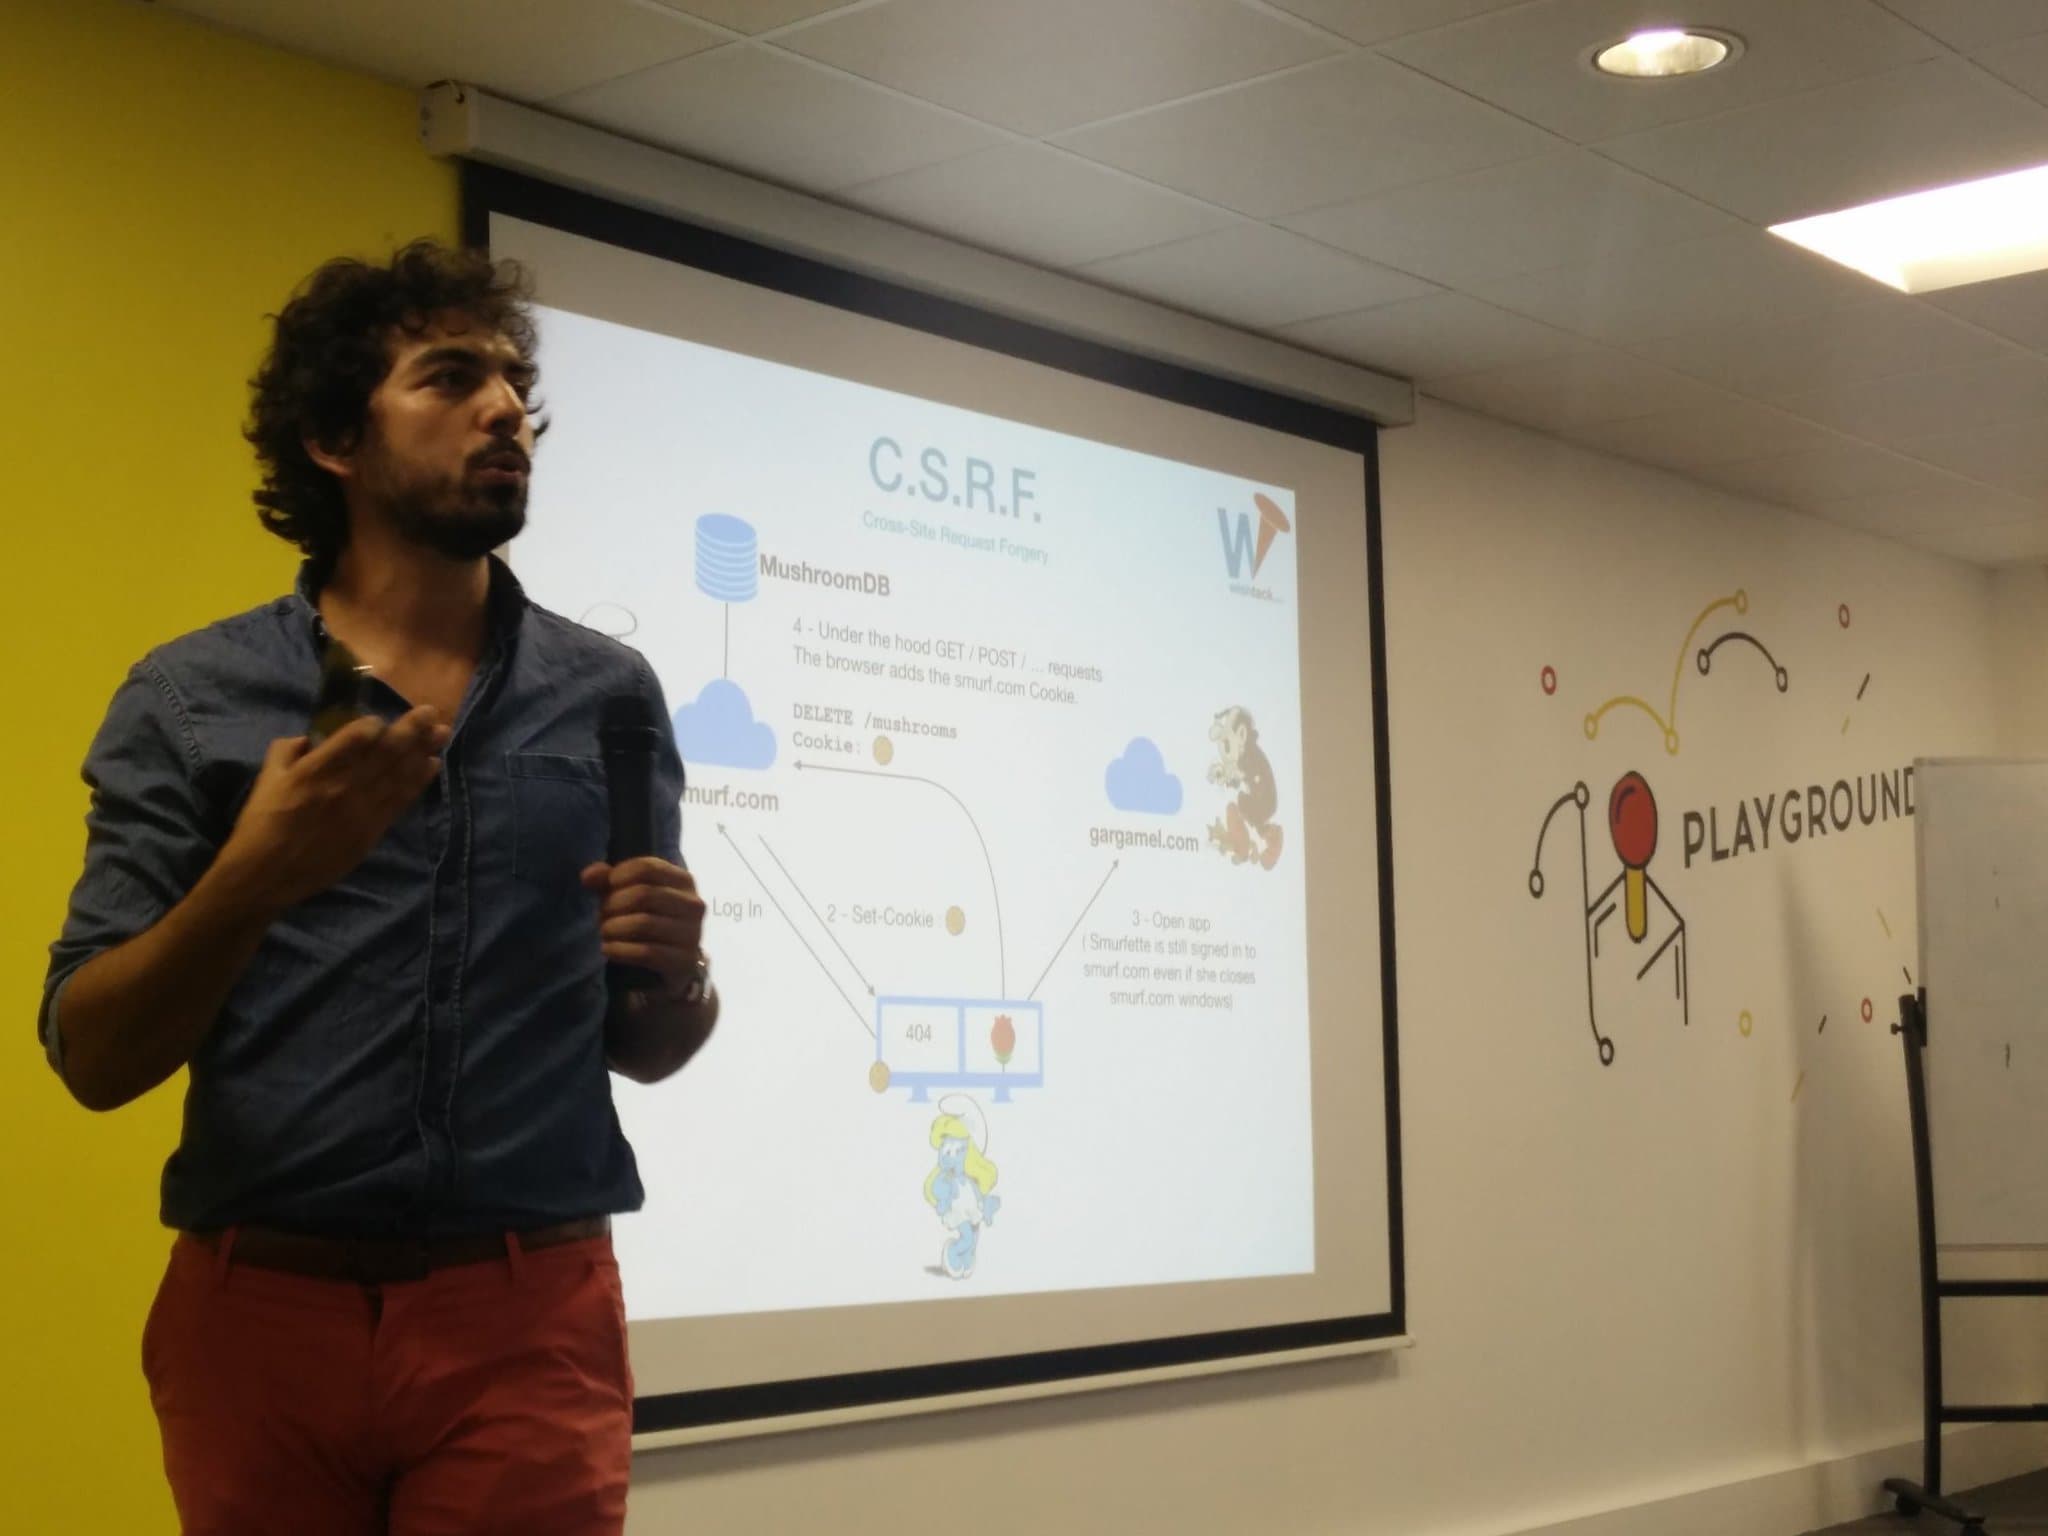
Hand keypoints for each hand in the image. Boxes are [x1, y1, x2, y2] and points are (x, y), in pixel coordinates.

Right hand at [217, 707, 449, 914]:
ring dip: (423, 751)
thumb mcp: (266, 779)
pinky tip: (432, 766)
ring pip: (399, 775)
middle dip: (411, 729)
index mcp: (315, 770)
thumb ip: (287, 751)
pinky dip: (418, 782)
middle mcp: (345, 787)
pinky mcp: (372, 831)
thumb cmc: (261, 824)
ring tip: (443, 733)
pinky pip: (400, 801)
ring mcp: (362, 810)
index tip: (380, 719)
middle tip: (432, 712)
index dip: (372, 725)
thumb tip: (310, 739)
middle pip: (385, 752)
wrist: (265, 875)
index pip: (355, 738)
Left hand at [580, 857, 706, 997]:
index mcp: (683, 881)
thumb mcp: (626, 896)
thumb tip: (588, 875)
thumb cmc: (647, 922)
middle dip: (613, 905)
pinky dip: (620, 950)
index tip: (607, 888)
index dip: (619, 876)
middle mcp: (693, 904)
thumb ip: (606, 881)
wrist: (672, 965)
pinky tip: (609, 950)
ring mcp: (693, 934)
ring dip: (614, 928)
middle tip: (602, 916)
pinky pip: (646, 952)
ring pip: (644, 923)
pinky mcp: (685, 961)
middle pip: (644, 894)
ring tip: (605, 933)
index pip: (648, 867)